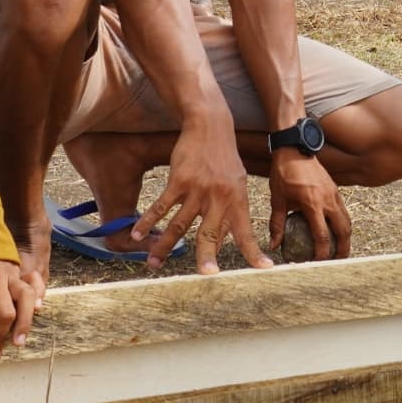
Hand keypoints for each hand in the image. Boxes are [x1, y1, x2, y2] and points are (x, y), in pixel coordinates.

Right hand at [136, 120, 270, 275]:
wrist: (210, 126)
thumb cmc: (224, 157)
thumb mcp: (237, 182)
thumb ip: (232, 210)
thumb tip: (224, 239)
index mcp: (237, 201)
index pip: (246, 232)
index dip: (254, 252)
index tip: (264, 269)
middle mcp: (218, 198)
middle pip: (210, 234)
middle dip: (207, 257)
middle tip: (205, 277)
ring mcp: (197, 190)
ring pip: (179, 225)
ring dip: (164, 246)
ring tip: (153, 264)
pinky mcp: (179, 181)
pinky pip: (161, 206)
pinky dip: (147, 221)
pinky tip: (137, 234)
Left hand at [267, 148, 352, 259]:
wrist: (294, 147)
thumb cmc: (283, 172)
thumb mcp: (278, 199)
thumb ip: (277, 224)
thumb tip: (274, 244)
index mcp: (313, 204)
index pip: (322, 236)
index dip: (322, 253)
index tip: (317, 263)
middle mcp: (328, 200)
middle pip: (343, 231)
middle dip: (342, 249)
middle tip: (337, 262)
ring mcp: (334, 194)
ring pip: (347, 221)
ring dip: (345, 237)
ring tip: (339, 250)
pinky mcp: (335, 189)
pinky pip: (344, 211)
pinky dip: (342, 224)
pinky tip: (335, 230)